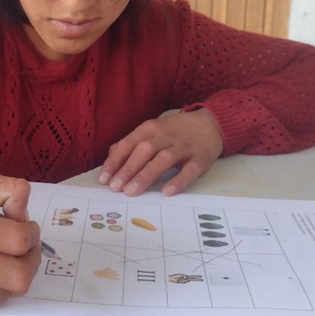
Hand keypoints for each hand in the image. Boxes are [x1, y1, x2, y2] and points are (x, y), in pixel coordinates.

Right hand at [0, 169, 41, 311]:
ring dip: (15, 269)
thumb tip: (25, 214)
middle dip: (31, 258)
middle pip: (17, 277)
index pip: (15, 240)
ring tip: (0, 250)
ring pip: (8, 291)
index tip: (25, 224)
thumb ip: (4, 188)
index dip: (31, 232)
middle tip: (24, 243)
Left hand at [97, 109, 223, 196]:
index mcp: (150, 128)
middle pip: (143, 150)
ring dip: (146, 175)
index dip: (114, 161)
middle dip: (127, 169)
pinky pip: (189, 169)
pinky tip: (167, 191)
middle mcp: (165, 135)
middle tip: (115, 188)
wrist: (210, 124)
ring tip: (132, 192)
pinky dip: (178, 180)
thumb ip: (131, 144)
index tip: (104, 179)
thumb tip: (110, 160)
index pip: (128, 144)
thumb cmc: (174, 132)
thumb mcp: (151, 132)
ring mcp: (184, 146)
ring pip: (163, 159)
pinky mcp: (201, 158)